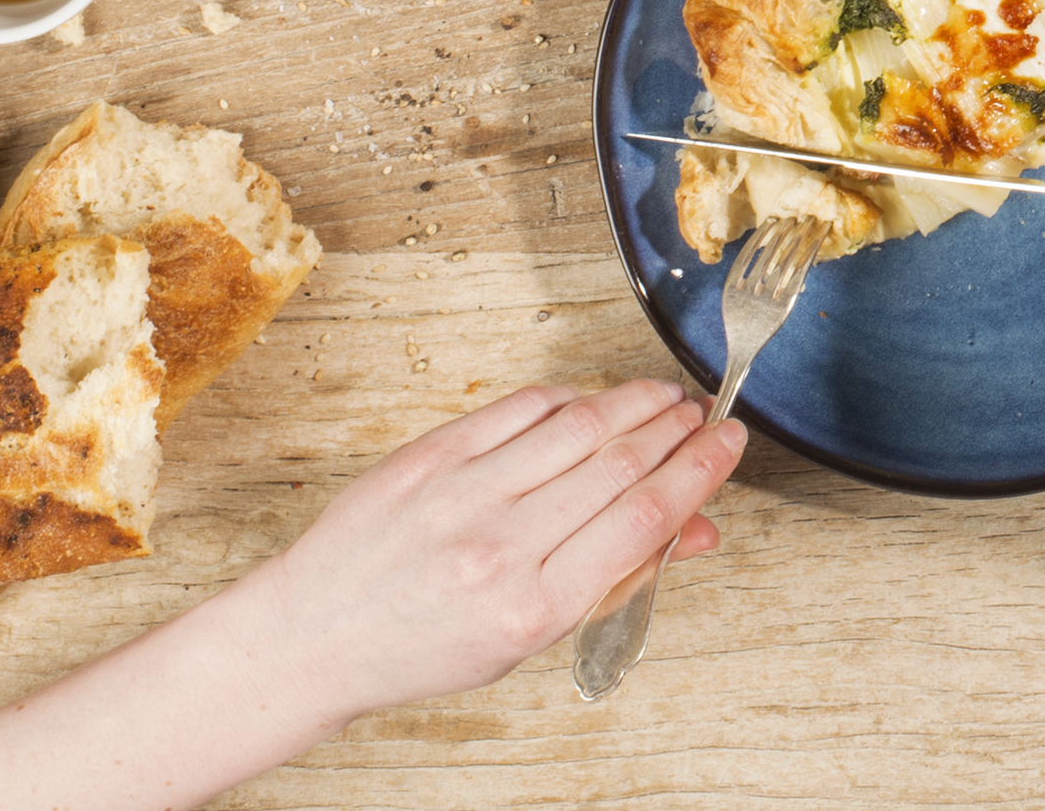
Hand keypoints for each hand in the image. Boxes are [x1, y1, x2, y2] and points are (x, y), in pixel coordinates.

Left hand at [212, 380, 743, 722]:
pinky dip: (569, 398)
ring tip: (663, 398)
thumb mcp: (528, 639)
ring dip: (635, 401)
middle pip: (620, 463)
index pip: (643, 519)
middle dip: (677, 429)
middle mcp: (498, 547)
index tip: (728, 443)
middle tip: (704, 416)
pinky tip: (590, 402)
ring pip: (577, 423)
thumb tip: (694, 530)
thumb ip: (615, 580)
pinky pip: (520, 408)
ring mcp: (460, 493)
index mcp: (531, 609)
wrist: (315, 635)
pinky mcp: (430, 455)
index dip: (700, 471)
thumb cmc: (421, 647)